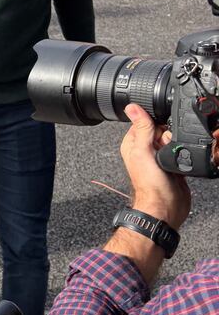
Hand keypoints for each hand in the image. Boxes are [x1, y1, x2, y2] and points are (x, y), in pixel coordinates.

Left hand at [120, 104, 190, 228]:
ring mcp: (160, 157)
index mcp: (133, 143)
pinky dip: (183, 154)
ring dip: (176, 147)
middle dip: (168, 138)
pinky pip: (181, 151)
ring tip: (170, 161)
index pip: (146, 121)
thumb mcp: (142, 151)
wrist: (165, 207)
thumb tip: (132, 107)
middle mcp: (145, 149)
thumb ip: (140, 128)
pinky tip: (178, 164)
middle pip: (163, 130)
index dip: (156, 125)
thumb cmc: (150, 185)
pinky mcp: (173, 164)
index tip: (158, 137)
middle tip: (163, 152)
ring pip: (174, 140)